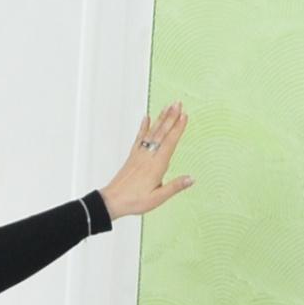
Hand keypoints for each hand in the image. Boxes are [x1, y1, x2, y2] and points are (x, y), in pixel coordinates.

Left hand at [101, 104, 193, 221]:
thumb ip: (175, 187)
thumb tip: (191, 179)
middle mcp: (148, 157)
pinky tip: (146, 118)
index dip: (178, 128)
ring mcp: (139, 155)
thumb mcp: (158, 198)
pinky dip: (143, 127)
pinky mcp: (133, 156)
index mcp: (156, 166)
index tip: (184, 116)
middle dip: (171, 117)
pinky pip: (139, 138)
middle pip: (161, 133)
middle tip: (178, 103)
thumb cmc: (134, 201)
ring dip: (160, 119)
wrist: (112, 201)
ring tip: (167, 107)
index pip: (169, 143)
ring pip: (151, 133)